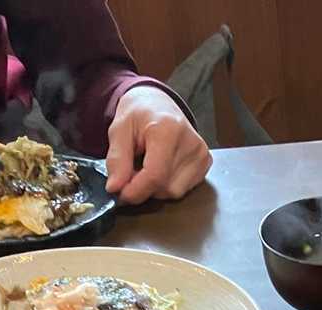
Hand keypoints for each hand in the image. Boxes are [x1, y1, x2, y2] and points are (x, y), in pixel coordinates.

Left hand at [104, 86, 211, 204]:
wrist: (158, 104)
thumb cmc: (139, 114)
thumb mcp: (119, 130)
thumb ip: (117, 160)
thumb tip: (115, 188)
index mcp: (168, 130)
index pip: (155, 175)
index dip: (136, 191)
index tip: (121, 195)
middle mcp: (191, 143)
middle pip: (165, 187)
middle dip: (144, 187)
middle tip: (133, 171)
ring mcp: (202, 154)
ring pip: (174, 192)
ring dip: (156, 187)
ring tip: (148, 166)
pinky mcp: (206, 162)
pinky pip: (184, 189)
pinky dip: (168, 184)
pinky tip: (162, 168)